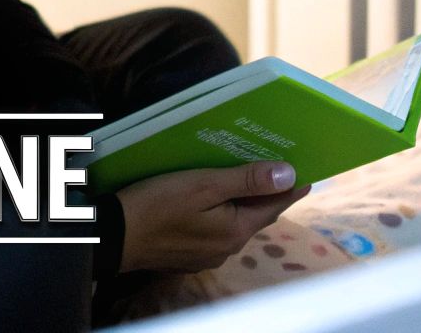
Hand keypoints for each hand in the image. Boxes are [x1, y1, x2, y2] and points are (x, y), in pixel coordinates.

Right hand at [115, 161, 310, 273]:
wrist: (112, 236)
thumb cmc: (157, 205)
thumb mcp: (204, 184)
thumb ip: (247, 179)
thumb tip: (289, 174)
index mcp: (236, 231)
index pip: (275, 205)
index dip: (291, 186)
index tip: (308, 169)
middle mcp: (226, 248)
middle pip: (256, 215)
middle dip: (268, 192)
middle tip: (280, 166)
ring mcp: (206, 254)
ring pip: (236, 223)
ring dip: (244, 202)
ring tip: (249, 177)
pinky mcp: (188, 254)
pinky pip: (216, 229)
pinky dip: (223, 212)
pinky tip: (216, 198)